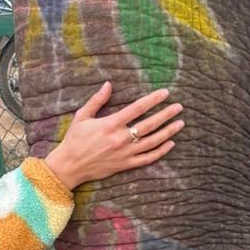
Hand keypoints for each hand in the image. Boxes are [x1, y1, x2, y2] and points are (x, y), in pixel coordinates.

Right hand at [43, 82, 183, 190]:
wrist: (69, 165)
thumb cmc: (74, 139)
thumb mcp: (82, 116)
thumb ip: (97, 100)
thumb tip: (108, 84)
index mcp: (110, 124)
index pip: (137, 108)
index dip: (153, 99)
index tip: (165, 93)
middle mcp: (120, 138)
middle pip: (149, 124)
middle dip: (166, 114)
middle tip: (179, 107)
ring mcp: (125, 153)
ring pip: (152, 142)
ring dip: (168, 132)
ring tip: (180, 124)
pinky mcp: (125, 165)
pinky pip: (147, 158)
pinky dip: (160, 151)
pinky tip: (170, 144)